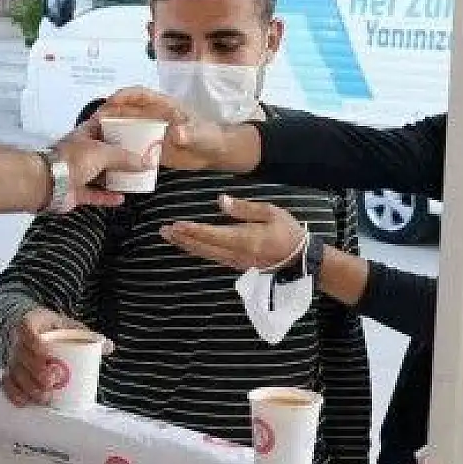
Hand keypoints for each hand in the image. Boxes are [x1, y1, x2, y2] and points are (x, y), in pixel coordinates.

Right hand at [0, 309, 110, 406]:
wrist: (34, 329)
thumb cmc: (54, 329)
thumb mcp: (69, 326)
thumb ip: (88, 336)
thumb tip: (108, 347)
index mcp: (32, 323)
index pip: (27, 328)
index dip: (34, 342)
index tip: (46, 352)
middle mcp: (18, 341)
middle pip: (21, 356)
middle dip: (35, 371)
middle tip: (51, 381)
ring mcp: (13, 359)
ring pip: (15, 373)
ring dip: (28, 387)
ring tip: (45, 397)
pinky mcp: (11, 373)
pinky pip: (7, 384)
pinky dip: (15, 394)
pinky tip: (25, 402)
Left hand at [50, 116, 142, 209]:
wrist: (48, 183)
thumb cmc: (70, 160)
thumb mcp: (103, 153)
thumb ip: (125, 158)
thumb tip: (146, 163)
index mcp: (85, 135)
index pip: (103, 124)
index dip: (117, 123)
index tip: (134, 126)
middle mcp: (82, 152)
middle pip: (105, 151)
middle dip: (121, 155)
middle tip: (140, 157)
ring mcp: (78, 172)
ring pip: (100, 174)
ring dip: (115, 177)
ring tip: (134, 178)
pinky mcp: (75, 192)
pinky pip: (95, 194)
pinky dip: (107, 197)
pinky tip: (121, 198)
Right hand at [99, 87, 238, 171]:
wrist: (214, 153)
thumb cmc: (209, 137)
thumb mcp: (201, 134)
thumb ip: (189, 133)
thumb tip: (178, 133)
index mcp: (163, 106)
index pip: (140, 94)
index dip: (124, 95)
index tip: (111, 100)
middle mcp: (152, 117)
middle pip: (125, 110)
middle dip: (109, 113)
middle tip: (94, 122)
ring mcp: (149, 132)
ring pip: (124, 127)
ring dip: (110, 130)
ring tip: (95, 139)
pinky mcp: (149, 147)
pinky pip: (130, 146)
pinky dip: (119, 149)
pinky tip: (109, 157)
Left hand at [160, 195, 305, 270]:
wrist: (299, 257)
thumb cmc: (286, 230)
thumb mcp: (270, 212)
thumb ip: (243, 207)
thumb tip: (220, 200)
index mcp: (245, 239)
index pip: (213, 235)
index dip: (193, 230)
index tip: (176, 225)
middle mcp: (236, 253)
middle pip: (204, 247)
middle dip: (183, 238)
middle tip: (163, 230)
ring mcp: (235, 261)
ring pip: (205, 254)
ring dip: (186, 245)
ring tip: (170, 236)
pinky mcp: (236, 264)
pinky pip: (212, 257)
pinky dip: (197, 250)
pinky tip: (188, 245)